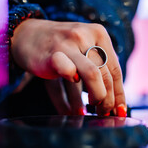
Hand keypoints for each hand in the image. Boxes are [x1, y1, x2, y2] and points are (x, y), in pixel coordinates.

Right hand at [10, 19, 126, 115]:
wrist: (26, 34)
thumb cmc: (59, 47)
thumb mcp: (82, 49)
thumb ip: (98, 70)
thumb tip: (114, 102)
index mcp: (98, 34)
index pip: (115, 69)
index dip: (119, 93)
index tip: (120, 111)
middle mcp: (85, 36)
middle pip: (105, 74)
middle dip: (108, 100)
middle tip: (103, 113)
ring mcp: (68, 44)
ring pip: (93, 75)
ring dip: (97, 97)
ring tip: (92, 109)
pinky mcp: (52, 55)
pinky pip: (68, 77)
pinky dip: (70, 98)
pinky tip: (72, 109)